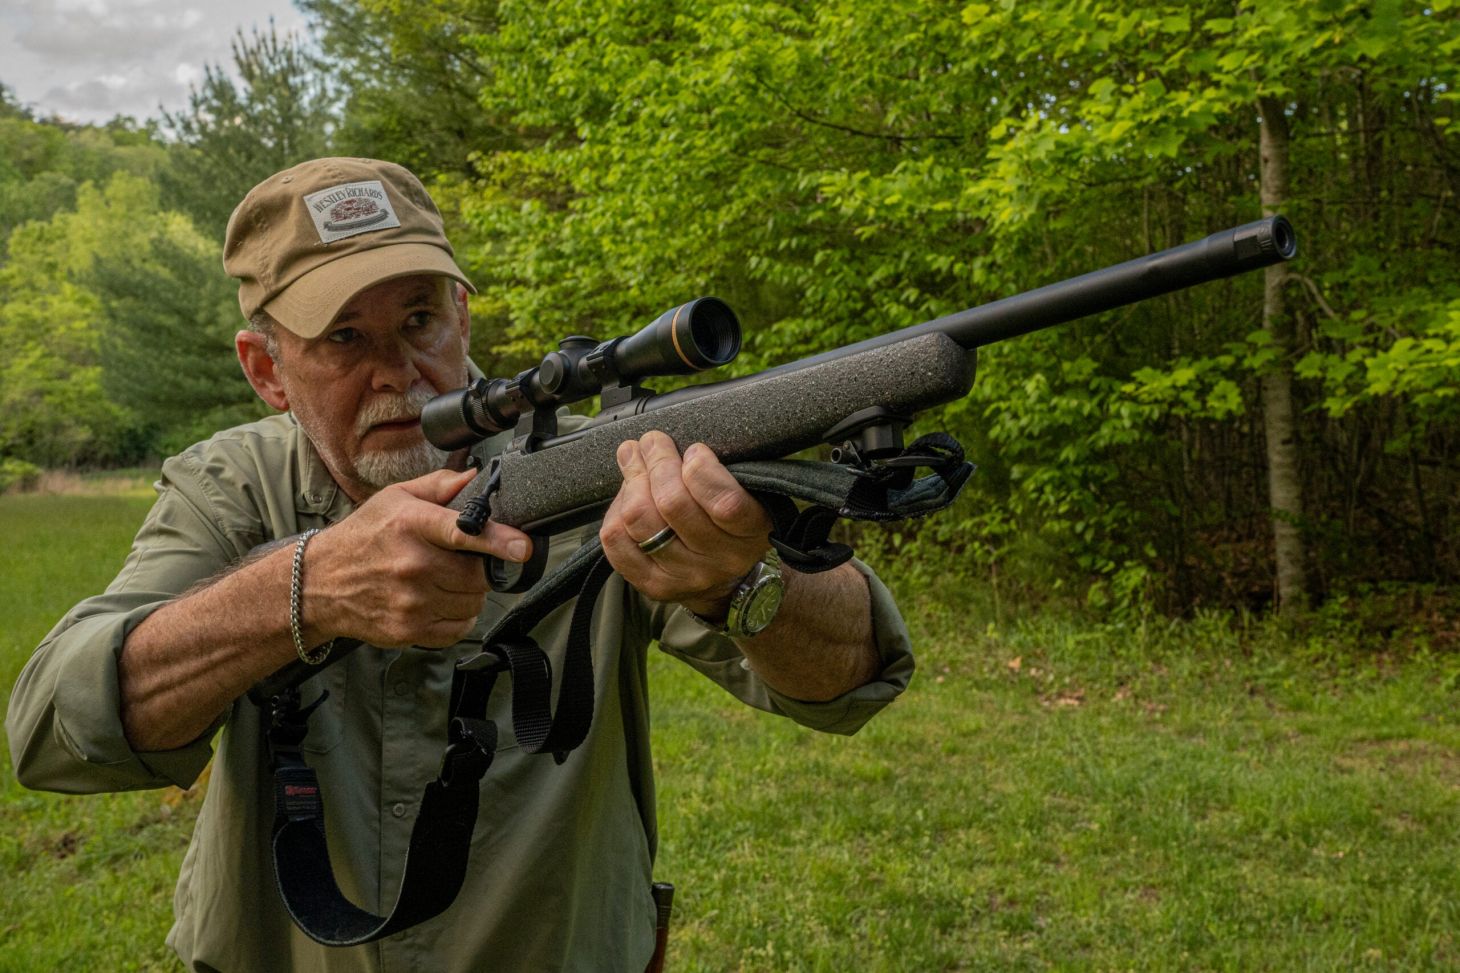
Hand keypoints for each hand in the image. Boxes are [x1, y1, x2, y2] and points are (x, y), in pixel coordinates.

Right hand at [307, 468, 531, 647]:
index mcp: (411, 525)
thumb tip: (476, 479)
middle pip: (477, 574)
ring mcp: (410, 601)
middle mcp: (412, 564)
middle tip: (463, 561)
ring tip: (444, 580)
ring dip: (470, 593)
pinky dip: (458, 617)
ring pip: (473, 603)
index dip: (499, 539)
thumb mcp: (395, 498)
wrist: (319, 583)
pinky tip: (439, 602)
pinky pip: (458, 628)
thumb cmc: (362, 538)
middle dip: (480, 569)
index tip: (522, 547)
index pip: (463, 532)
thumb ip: (439, 486)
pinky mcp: (408, 630)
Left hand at [600, 431, 771, 618]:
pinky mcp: (653, 584)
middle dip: (657, 461)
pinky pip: (616, 540)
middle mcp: (720, 559)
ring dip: (632, 478)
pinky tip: (626, 496)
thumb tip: (663, 442)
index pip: (724, 503)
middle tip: (652, 442)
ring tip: (633, 458)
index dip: (700, 469)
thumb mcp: (746, 493)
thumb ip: (716, 469)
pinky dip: (616, 509)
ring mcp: (684, 575)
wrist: (726, 578)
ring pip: (638, 517)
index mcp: (751, 531)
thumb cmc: (732, 522)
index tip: (694, 450)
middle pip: (672, 503)